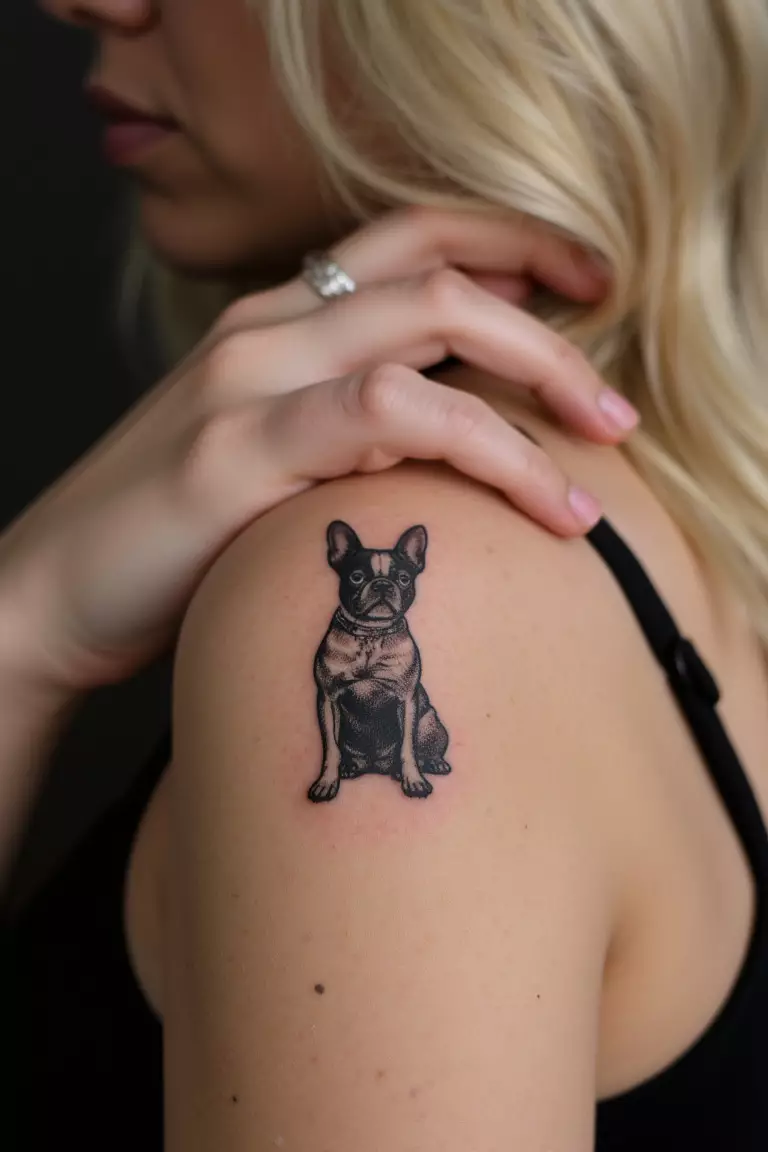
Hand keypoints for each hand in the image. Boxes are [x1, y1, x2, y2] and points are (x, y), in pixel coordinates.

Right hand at [0, 206, 635, 694]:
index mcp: (277, 324)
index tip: (588, 299)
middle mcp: (265, 330)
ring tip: (600, 450)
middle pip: (439, 271)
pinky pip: (383, 412)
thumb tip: (457, 428)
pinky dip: (476, 442)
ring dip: (536, 378)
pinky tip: (526, 492)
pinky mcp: (235, 450)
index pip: (413, 243)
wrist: (52, 591)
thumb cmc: (172, 536)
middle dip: (549, 322)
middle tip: (615, 402)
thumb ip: (350, 426)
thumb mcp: (271, 460)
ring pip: (426, 326)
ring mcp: (247, 381)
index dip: (514, 250)